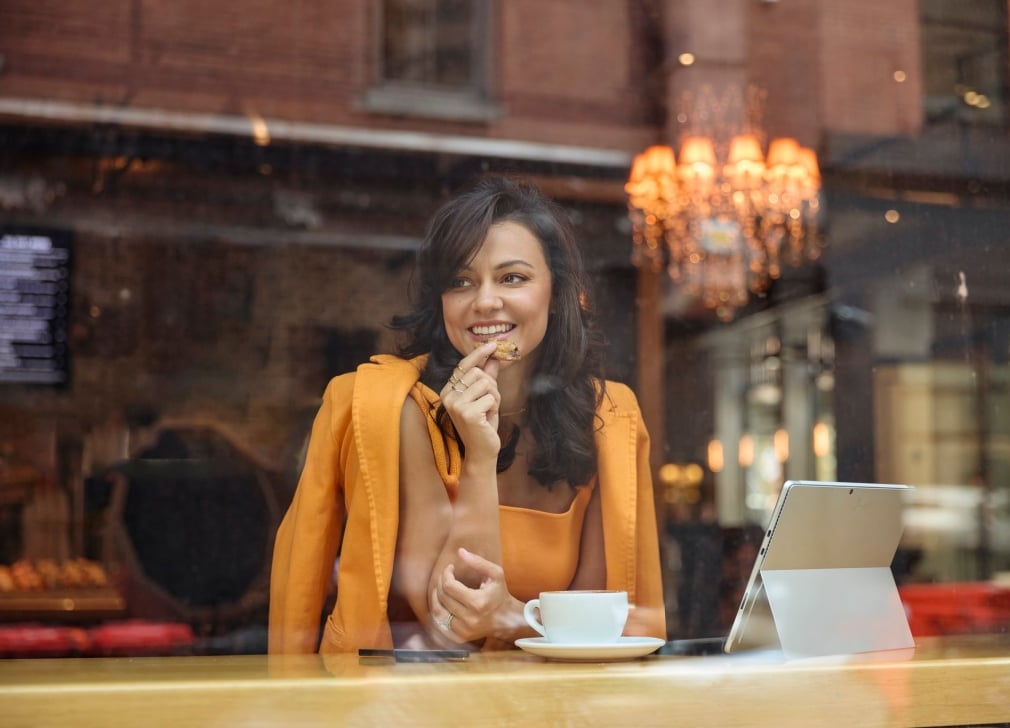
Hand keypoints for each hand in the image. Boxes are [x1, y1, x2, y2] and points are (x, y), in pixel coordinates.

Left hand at [430, 547, 520, 644]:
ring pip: (437, 612)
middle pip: (443, 597)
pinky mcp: (460, 637)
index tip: (450, 568)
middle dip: (440, 583)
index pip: (449, 586)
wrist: (506, 619)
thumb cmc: (499, 594)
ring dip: (435, 597)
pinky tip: (442, 603)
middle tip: (445, 576)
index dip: (446, 574)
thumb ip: (478, 562)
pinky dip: (437, 612)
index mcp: (478, 603)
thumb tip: (460, 551)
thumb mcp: (495, 574)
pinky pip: (440, 624)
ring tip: (440, 588)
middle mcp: (469, 619)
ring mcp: (464, 631)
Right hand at [439, 342, 500, 460]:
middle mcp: (448, 395)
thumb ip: (487, 378)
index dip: (478, 354)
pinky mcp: (467, 412)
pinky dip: (494, 407)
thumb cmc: (482, 425)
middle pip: (478, 373)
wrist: (481, 452)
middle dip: (491, 386)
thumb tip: (493, 358)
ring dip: (494, 397)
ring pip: (486, 384)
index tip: (492, 345)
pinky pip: (491, 398)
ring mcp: (456, 404)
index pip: (463, 366)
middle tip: (490, 402)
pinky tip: (487, 419)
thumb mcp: (485, 398)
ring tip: (488, 411)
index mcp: (449, 391)